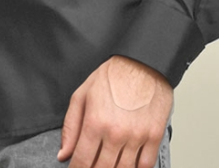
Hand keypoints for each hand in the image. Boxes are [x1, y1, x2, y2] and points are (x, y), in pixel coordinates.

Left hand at [58, 55, 172, 167]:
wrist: (142, 62)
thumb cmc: (113, 75)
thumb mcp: (82, 95)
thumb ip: (71, 127)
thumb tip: (64, 154)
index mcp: (95, 122)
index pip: (82, 161)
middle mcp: (115, 133)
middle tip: (92, 166)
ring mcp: (136, 136)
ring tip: (108, 164)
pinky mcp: (154, 136)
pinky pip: (145, 166)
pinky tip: (128, 165)